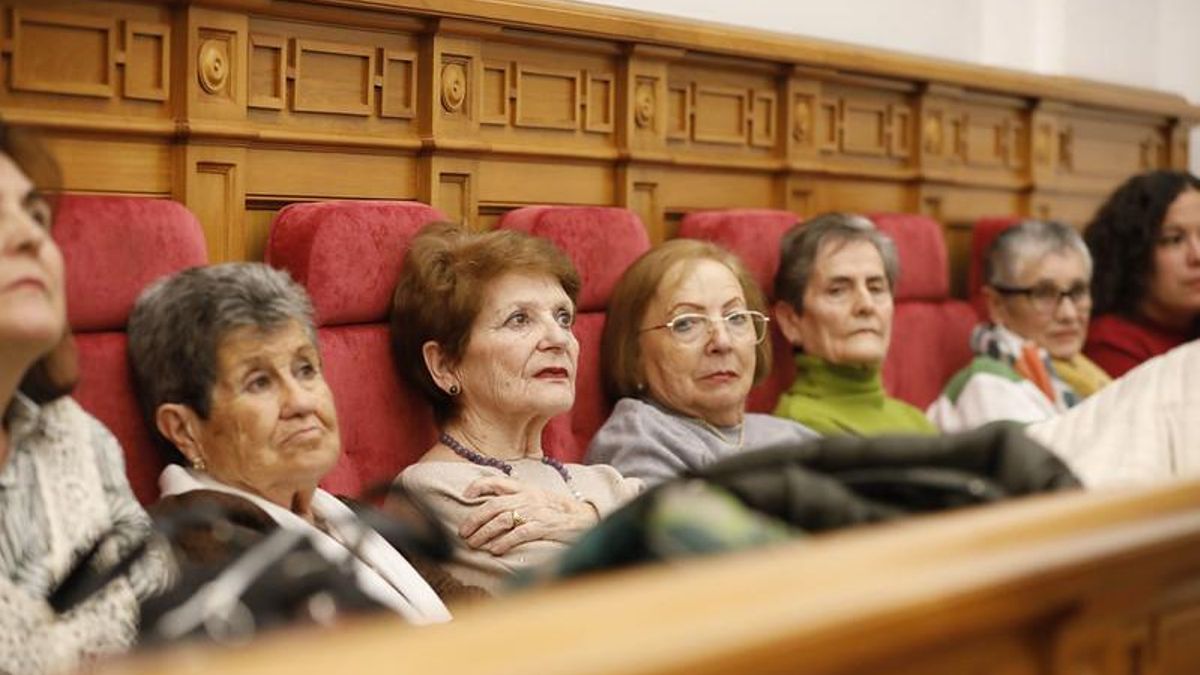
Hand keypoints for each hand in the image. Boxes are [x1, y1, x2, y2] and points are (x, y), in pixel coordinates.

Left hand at [457, 476, 598, 554]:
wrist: (584, 518)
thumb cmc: (557, 511)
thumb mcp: (536, 498)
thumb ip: (516, 499)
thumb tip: (491, 509)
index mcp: (525, 488)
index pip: (497, 481)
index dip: (478, 486)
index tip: (466, 495)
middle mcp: (527, 497)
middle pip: (493, 505)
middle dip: (474, 519)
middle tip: (463, 532)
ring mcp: (535, 511)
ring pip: (502, 520)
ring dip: (484, 533)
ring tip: (474, 544)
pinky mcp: (543, 526)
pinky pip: (518, 533)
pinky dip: (503, 542)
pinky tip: (494, 550)